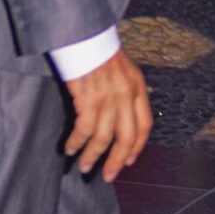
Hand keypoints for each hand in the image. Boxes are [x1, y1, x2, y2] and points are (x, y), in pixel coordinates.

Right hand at [61, 50, 151, 181]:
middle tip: (108, 176)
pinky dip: (76, 142)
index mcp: (139, 89)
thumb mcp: (125, 72)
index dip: (137, 147)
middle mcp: (127, 95)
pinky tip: (70, 148)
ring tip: (84, 167)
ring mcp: (108, 98)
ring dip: (92, 156)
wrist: (86, 37)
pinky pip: (84, 130)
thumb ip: (127, 94)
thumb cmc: (101, 54)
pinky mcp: (88, 99)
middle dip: (116, 161)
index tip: (129, 161)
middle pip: (126, 138)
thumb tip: (123, 119)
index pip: (144, 126)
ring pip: (103, 138)